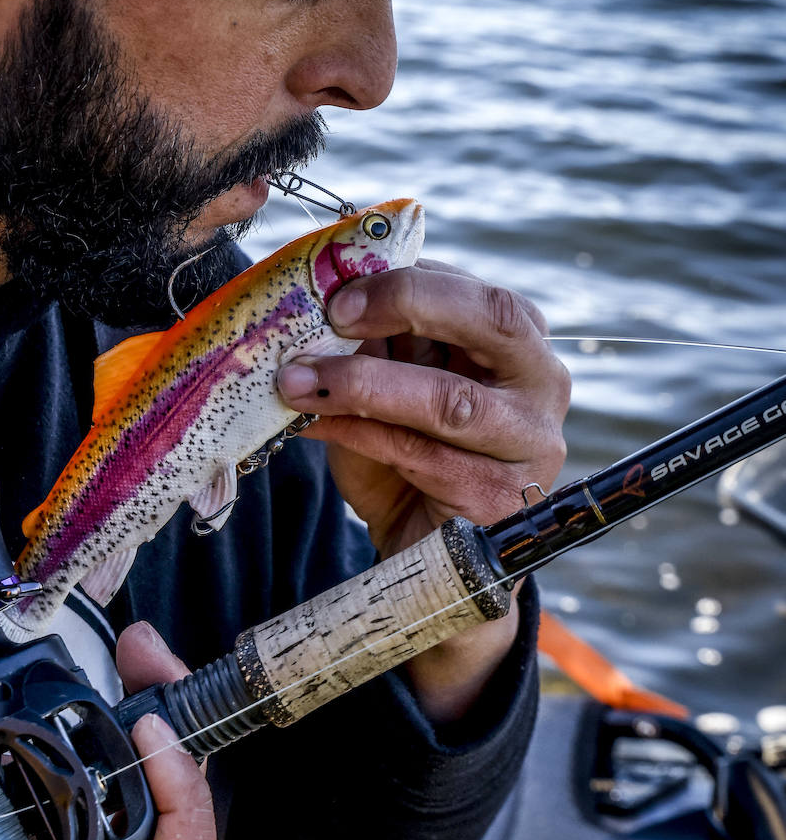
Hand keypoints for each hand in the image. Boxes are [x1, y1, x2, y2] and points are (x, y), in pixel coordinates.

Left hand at [277, 260, 569, 719]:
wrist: (431, 556)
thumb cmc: (410, 457)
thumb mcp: (392, 386)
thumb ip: (376, 346)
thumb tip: (320, 299)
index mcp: (520, 342)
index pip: (477, 291)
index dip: (408, 282)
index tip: (340, 289)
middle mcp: (543, 385)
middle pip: (493, 321)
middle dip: (407, 307)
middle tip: (334, 315)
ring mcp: (531, 447)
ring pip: (450, 400)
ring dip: (362, 384)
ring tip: (297, 380)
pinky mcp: (501, 502)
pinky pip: (421, 458)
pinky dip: (357, 435)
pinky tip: (312, 423)